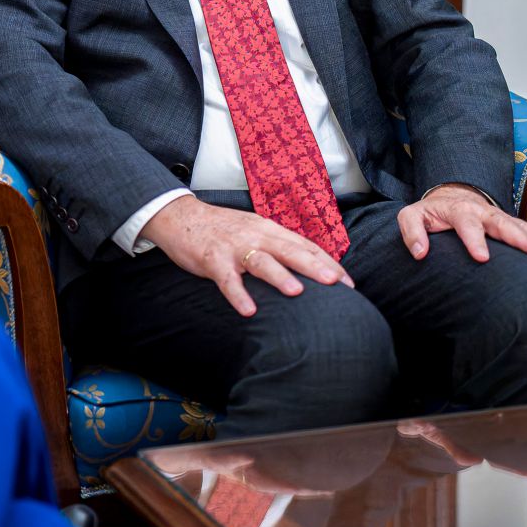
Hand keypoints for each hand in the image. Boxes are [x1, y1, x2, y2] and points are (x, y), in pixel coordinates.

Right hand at [142, 195, 352, 317]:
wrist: (179, 216)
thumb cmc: (221, 229)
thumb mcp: (254, 231)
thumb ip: (277, 246)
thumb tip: (308, 268)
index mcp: (268, 229)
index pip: (304, 245)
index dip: (327, 262)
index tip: (348, 283)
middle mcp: (255, 235)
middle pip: (290, 250)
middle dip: (314, 266)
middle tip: (335, 283)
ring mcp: (234, 247)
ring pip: (261, 261)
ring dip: (279, 276)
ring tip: (296, 291)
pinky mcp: (212, 259)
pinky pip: (227, 279)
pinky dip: (238, 294)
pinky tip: (248, 310)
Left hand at [397, 183, 526, 261]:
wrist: (449, 197)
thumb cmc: (429, 212)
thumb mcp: (411, 216)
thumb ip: (411, 232)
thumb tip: (419, 253)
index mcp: (458, 210)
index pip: (467, 224)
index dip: (474, 240)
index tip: (482, 258)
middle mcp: (481, 211)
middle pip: (502, 223)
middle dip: (519, 237)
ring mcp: (496, 216)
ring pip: (519, 225)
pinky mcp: (506, 223)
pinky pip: (526, 229)